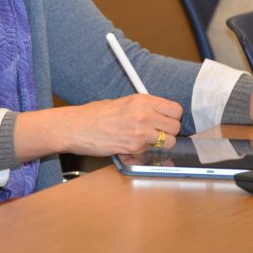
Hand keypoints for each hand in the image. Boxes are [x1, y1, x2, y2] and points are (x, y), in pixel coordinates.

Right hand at [18, 95, 183, 157]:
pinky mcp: (133, 147)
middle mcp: (144, 114)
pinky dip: (142, 151)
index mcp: (142, 100)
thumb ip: (142, 108)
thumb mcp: (120, 102)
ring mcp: (140, 132)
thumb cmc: (93, 115)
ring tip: (143, 140)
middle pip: (175, 126)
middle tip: (156, 133)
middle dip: (168, 132)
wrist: (75, 127)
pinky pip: (149, 151)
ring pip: (168, 142)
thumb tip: (158, 115)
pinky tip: (129, 144)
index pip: (176, 109)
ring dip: (158, 144)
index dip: (172, 117)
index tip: (166, 121)